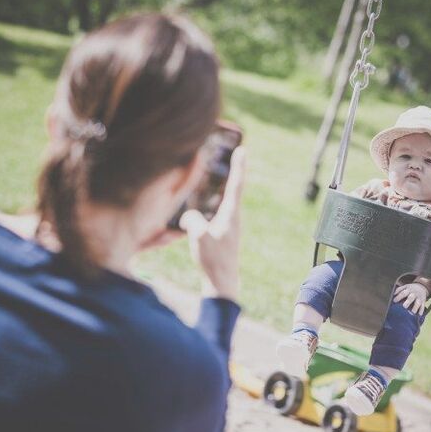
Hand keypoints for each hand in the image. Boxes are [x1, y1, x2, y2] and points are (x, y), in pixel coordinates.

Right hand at [180, 147, 244, 300]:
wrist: (222, 282)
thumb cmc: (213, 260)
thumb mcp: (200, 238)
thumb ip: (193, 221)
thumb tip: (188, 216)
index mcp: (230, 216)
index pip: (235, 185)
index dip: (238, 166)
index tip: (243, 150)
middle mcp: (232, 218)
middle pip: (233, 189)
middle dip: (233, 171)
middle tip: (235, 154)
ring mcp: (228, 226)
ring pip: (226, 201)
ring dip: (224, 186)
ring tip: (221, 174)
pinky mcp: (223, 234)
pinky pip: (218, 211)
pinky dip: (215, 202)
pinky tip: (207, 204)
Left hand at [393, 283, 427, 315]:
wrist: (422, 287)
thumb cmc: (410, 288)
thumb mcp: (405, 286)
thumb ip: (399, 290)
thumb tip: (392, 294)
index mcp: (408, 290)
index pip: (403, 293)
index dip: (399, 297)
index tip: (394, 301)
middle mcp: (414, 294)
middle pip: (411, 298)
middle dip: (408, 302)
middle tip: (404, 307)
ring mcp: (419, 298)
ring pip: (418, 303)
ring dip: (415, 307)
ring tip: (412, 312)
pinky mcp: (423, 302)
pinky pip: (423, 306)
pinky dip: (421, 310)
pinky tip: (419, 315)